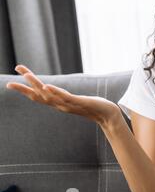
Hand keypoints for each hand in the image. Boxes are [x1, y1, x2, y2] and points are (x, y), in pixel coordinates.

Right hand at [6, 65, 120, 125]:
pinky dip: (55, 92)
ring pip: (50, 95)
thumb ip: (66, 98)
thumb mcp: (76, 101)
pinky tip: (47, 86)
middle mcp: (61, 105)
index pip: (38, 96)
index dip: (25, 90)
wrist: (108, 115)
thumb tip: (59, 92)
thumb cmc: (94, 107)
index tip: (10, 83)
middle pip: (39, 95)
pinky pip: (65, 97)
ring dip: (37, 85)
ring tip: (27, 75)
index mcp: (59, 103)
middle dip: (25, 88)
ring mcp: (69, 104)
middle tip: (11, 80)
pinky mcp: (79, 102)